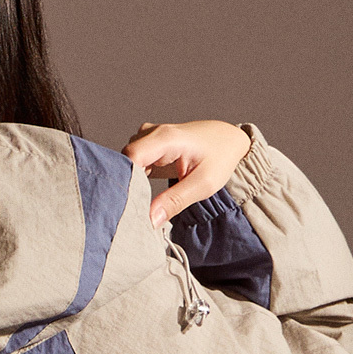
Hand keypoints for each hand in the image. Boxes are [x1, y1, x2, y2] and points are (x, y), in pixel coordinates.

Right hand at [120, 120, 250, 227]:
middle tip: (134, 211)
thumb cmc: (220, 157)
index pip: (131, 157)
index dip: (125, 181)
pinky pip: (132, 162)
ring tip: (139, 203)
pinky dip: (134, 178)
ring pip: (126, 162)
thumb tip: (150, 220)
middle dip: (126, 185)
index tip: (129, 205)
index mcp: (166, 138)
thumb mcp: (203, 184)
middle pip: (124, 160)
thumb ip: (175, 202)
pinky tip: (141, 193)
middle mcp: (153, 133)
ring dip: (130, 182)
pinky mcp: (149, 145)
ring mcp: (149, 137)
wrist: (228, 140)